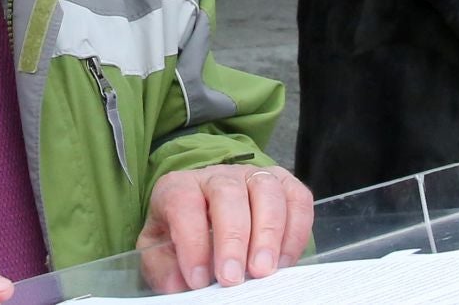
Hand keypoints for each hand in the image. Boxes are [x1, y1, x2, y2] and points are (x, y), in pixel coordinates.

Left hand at [137, 165, 312, 291]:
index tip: (198, 279)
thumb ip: (164, 266)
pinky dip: (295, 230)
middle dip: (232, 238)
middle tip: (233, 278)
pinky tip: (284, 261)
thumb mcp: (161, 251)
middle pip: (227, 193)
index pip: (183, 201)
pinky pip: (297, 199)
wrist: (206, 217)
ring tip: (262, 271)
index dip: (192, 241)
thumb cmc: (184, 235)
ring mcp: (252, 177)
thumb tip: (179, 283)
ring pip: (266, 190)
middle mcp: (218, 176)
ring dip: (268, 234)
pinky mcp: (283, 185)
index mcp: (180, 187)